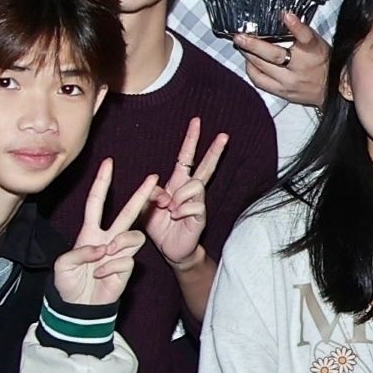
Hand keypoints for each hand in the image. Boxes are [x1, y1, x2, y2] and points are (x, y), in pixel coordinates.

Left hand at [48, 159, 157, 308]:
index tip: (109, 163)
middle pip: (128, 212)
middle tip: (153, 178)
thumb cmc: (68, 285)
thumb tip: (102, 248)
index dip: (102, 183)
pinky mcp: (127, 268)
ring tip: (105, 257)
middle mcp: (108, 239)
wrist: (79, 308)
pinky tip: (101, 276)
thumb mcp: (63, 265)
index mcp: (89, 233)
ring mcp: (119, 253)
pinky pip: (126, 261)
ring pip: (133, 236)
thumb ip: (79, 252)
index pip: (96, 203)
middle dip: (140, 195)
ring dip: (119, 244)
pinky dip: (111, 268)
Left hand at [144, 117, 229, 270]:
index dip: (191, 140)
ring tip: (172, 209)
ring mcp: (198, 203)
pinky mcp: (201, 216)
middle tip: (224, 135)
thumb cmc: (160, 228)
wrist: (171, 251)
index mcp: (177, 184)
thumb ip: (150, 195)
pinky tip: (177, 218)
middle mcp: (190, 191)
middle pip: (206, 166)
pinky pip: (194, 205)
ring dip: (180, 195)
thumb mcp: (147, 208)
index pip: (186, 157)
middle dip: (214, 150)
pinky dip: (182, 211)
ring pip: (196, 184)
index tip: (196, 121)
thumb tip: (160, 190)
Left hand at [237, 9, 329, 106]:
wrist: (333, 90)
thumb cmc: (323, 63)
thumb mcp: (317, 43)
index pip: (306, 37)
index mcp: (313, 51)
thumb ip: (300, 32)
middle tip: (240, 37)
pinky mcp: (282, 92)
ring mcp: (290, 82)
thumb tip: (283, 16)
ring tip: (240, 46)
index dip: (296, 25)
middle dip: (254, 45)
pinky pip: (260, 81)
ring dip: (248, 56)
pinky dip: (251, 70)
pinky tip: (249, 61)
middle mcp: (301, 67)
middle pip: (275, 55)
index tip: (286, 14)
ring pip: (263, 69)